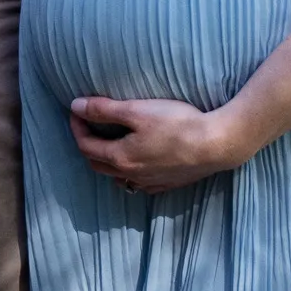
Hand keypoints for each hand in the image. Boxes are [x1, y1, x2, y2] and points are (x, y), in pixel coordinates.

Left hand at [68, 95, 248, 194]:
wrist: (215, 145)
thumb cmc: (176, 124)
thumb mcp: (137, 110)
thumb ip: (104, 109)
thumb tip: (75, 106)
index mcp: (120, 157)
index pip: (86, 146)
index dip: (77, 127)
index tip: (76, 110)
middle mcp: (131, 175)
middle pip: (98, 164)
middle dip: (88, 145)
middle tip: (88, 125)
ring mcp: (150, 183)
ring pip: (118, 176)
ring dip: (108, 160)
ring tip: (110, 142)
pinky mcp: (167, 184)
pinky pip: (139, 182)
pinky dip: (129, 171)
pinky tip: (137, 161)